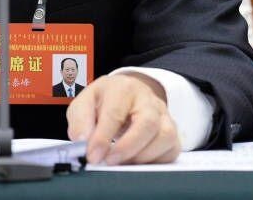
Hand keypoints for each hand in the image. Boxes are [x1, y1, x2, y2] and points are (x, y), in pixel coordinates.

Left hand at [66, 72, 180, 164]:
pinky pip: (171, 150)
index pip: (115, 113)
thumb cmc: (105, 101)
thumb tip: (82, 143)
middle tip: (109, 162)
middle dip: (127, 147)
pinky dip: (155, 161)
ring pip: (165, 137)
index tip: (93, 156)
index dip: (103, 137)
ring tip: (121, 163)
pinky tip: (136, 162)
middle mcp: (148, 100)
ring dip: (141, 156)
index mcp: (122, 88)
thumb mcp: (85, 103)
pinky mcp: (172, 133)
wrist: (128, 94)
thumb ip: (80, 121)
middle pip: (148, 123)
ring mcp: (163, 116)